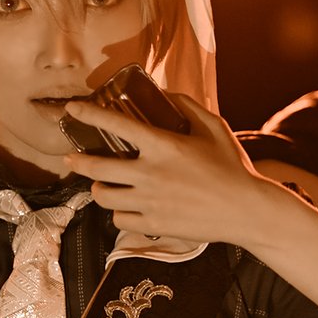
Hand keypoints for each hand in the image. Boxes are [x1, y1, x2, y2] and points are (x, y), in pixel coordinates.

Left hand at [60, 94, 269, 244]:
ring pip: (103, 196)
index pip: (116, 124)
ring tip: (102, 185)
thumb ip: (188, 106)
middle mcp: (150, 173)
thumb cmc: (232, 167)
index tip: (72, 108)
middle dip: (77, 162)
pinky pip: (119, 220)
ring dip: (99, 188)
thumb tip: (166, 93)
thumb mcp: (214, 128)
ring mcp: (149, 202)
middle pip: (97, 167)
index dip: (89, 114)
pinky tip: (124, 208)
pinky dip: (118, 213)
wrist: (246, 211)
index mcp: (163, 145)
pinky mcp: (153, 225)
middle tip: (71, 158)